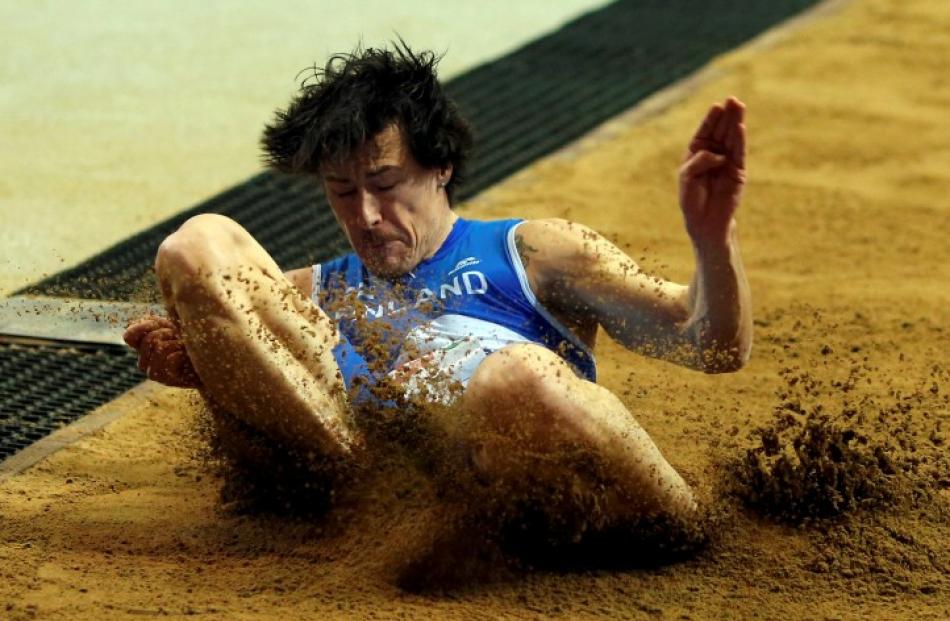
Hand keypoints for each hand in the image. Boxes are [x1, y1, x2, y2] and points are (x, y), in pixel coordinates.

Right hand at [123, 315, 201, 387]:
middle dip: (168, 332)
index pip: (129, 336)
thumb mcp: (174, 327)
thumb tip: (141, 323)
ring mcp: (154, 373)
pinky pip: (169, 360)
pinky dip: (180, 354)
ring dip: (176, 343)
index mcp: (143, 348)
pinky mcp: (167, 380)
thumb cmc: (193, 344)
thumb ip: (156, 323)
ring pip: (159, 348)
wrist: (211, 365)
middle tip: (181, 336)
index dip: (143, 326)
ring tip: (185, 345)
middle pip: (149, 339)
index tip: (162, 324)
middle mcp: (145, 361)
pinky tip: (186, 355)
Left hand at [679, 96, 745, 246]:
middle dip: (727, 115)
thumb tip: (718, 154)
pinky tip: (741, 129)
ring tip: (740, 107)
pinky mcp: (738, 173)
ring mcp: (727, 162)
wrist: (704, 223)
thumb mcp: (687, 178)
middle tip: (733, 99)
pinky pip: (739, 154)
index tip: (717, 106)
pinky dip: (740, 141)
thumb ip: (699, 162)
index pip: (705, 132)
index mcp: (698, 154)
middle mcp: (714, 155)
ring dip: (736, 123)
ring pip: (732, 139)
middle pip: (721, 131)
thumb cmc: (692, 201)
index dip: (711, 119)